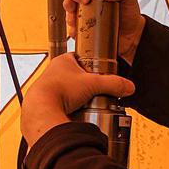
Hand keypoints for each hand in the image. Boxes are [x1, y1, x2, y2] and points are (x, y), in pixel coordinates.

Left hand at [20, 53, 134, 145]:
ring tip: (85, 102)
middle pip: (74, 75)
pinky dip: (67, 105)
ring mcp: (47, 86)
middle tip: (94, 91)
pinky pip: (60, 101)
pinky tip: (74, 110)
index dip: (90, 65)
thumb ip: (112, 84)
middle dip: (84, 83)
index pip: (80, 58)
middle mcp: (53, 71)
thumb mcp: (93, 84)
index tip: (98, 72)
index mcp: (63, 61)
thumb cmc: (59, 90)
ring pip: (66, 88)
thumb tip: (127, 86)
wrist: (41, 109)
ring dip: (74, 95)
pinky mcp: (45, 101)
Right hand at [59, 0, 145, 63]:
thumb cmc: (128, 12)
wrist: (131, 35)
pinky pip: (71, 32)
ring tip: (85, 23)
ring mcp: (80, 17)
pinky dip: (76, 34)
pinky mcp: (81, 31)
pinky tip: (85, 34)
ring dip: (72, 21)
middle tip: (80, 9)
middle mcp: (82, 1)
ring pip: (67, 17)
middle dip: (69, 4)